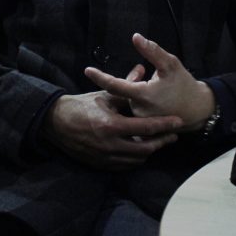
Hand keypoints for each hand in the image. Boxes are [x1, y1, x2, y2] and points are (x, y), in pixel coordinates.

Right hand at [42, 65, 181, 169]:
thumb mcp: (105, 95)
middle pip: (145, 148)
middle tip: (173, 136)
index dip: (164, 125)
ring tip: (159, 141)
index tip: (178, 122)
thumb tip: (142, 69)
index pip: (146, 128)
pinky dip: (136, 158)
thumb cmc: (82, 106)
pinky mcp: (101, 164)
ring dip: (150, 151)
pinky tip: (141, 149)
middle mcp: (110, 145)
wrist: (57, 123)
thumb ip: (126, 85)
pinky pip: (125, 165)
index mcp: (112, 125)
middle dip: (162, 142)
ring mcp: (105, 157)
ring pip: (137, 159)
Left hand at [84, 33, 214, 132]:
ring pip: (127, 101)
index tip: (87, 70)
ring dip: (134, 90)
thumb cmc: (183, 84)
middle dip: (130, 79)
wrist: (197, 109)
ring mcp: (140, 121)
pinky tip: (152, 98)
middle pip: (122, 92)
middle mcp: (138, 111)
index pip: (115, 85)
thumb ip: (152, 51)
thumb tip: (135, 37)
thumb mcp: (171, 64)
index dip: (100, 77)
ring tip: (152, 85)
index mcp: (143, 95)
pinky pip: (133, 111)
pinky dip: (137, 101)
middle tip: (143, 71)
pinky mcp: (143, 128)